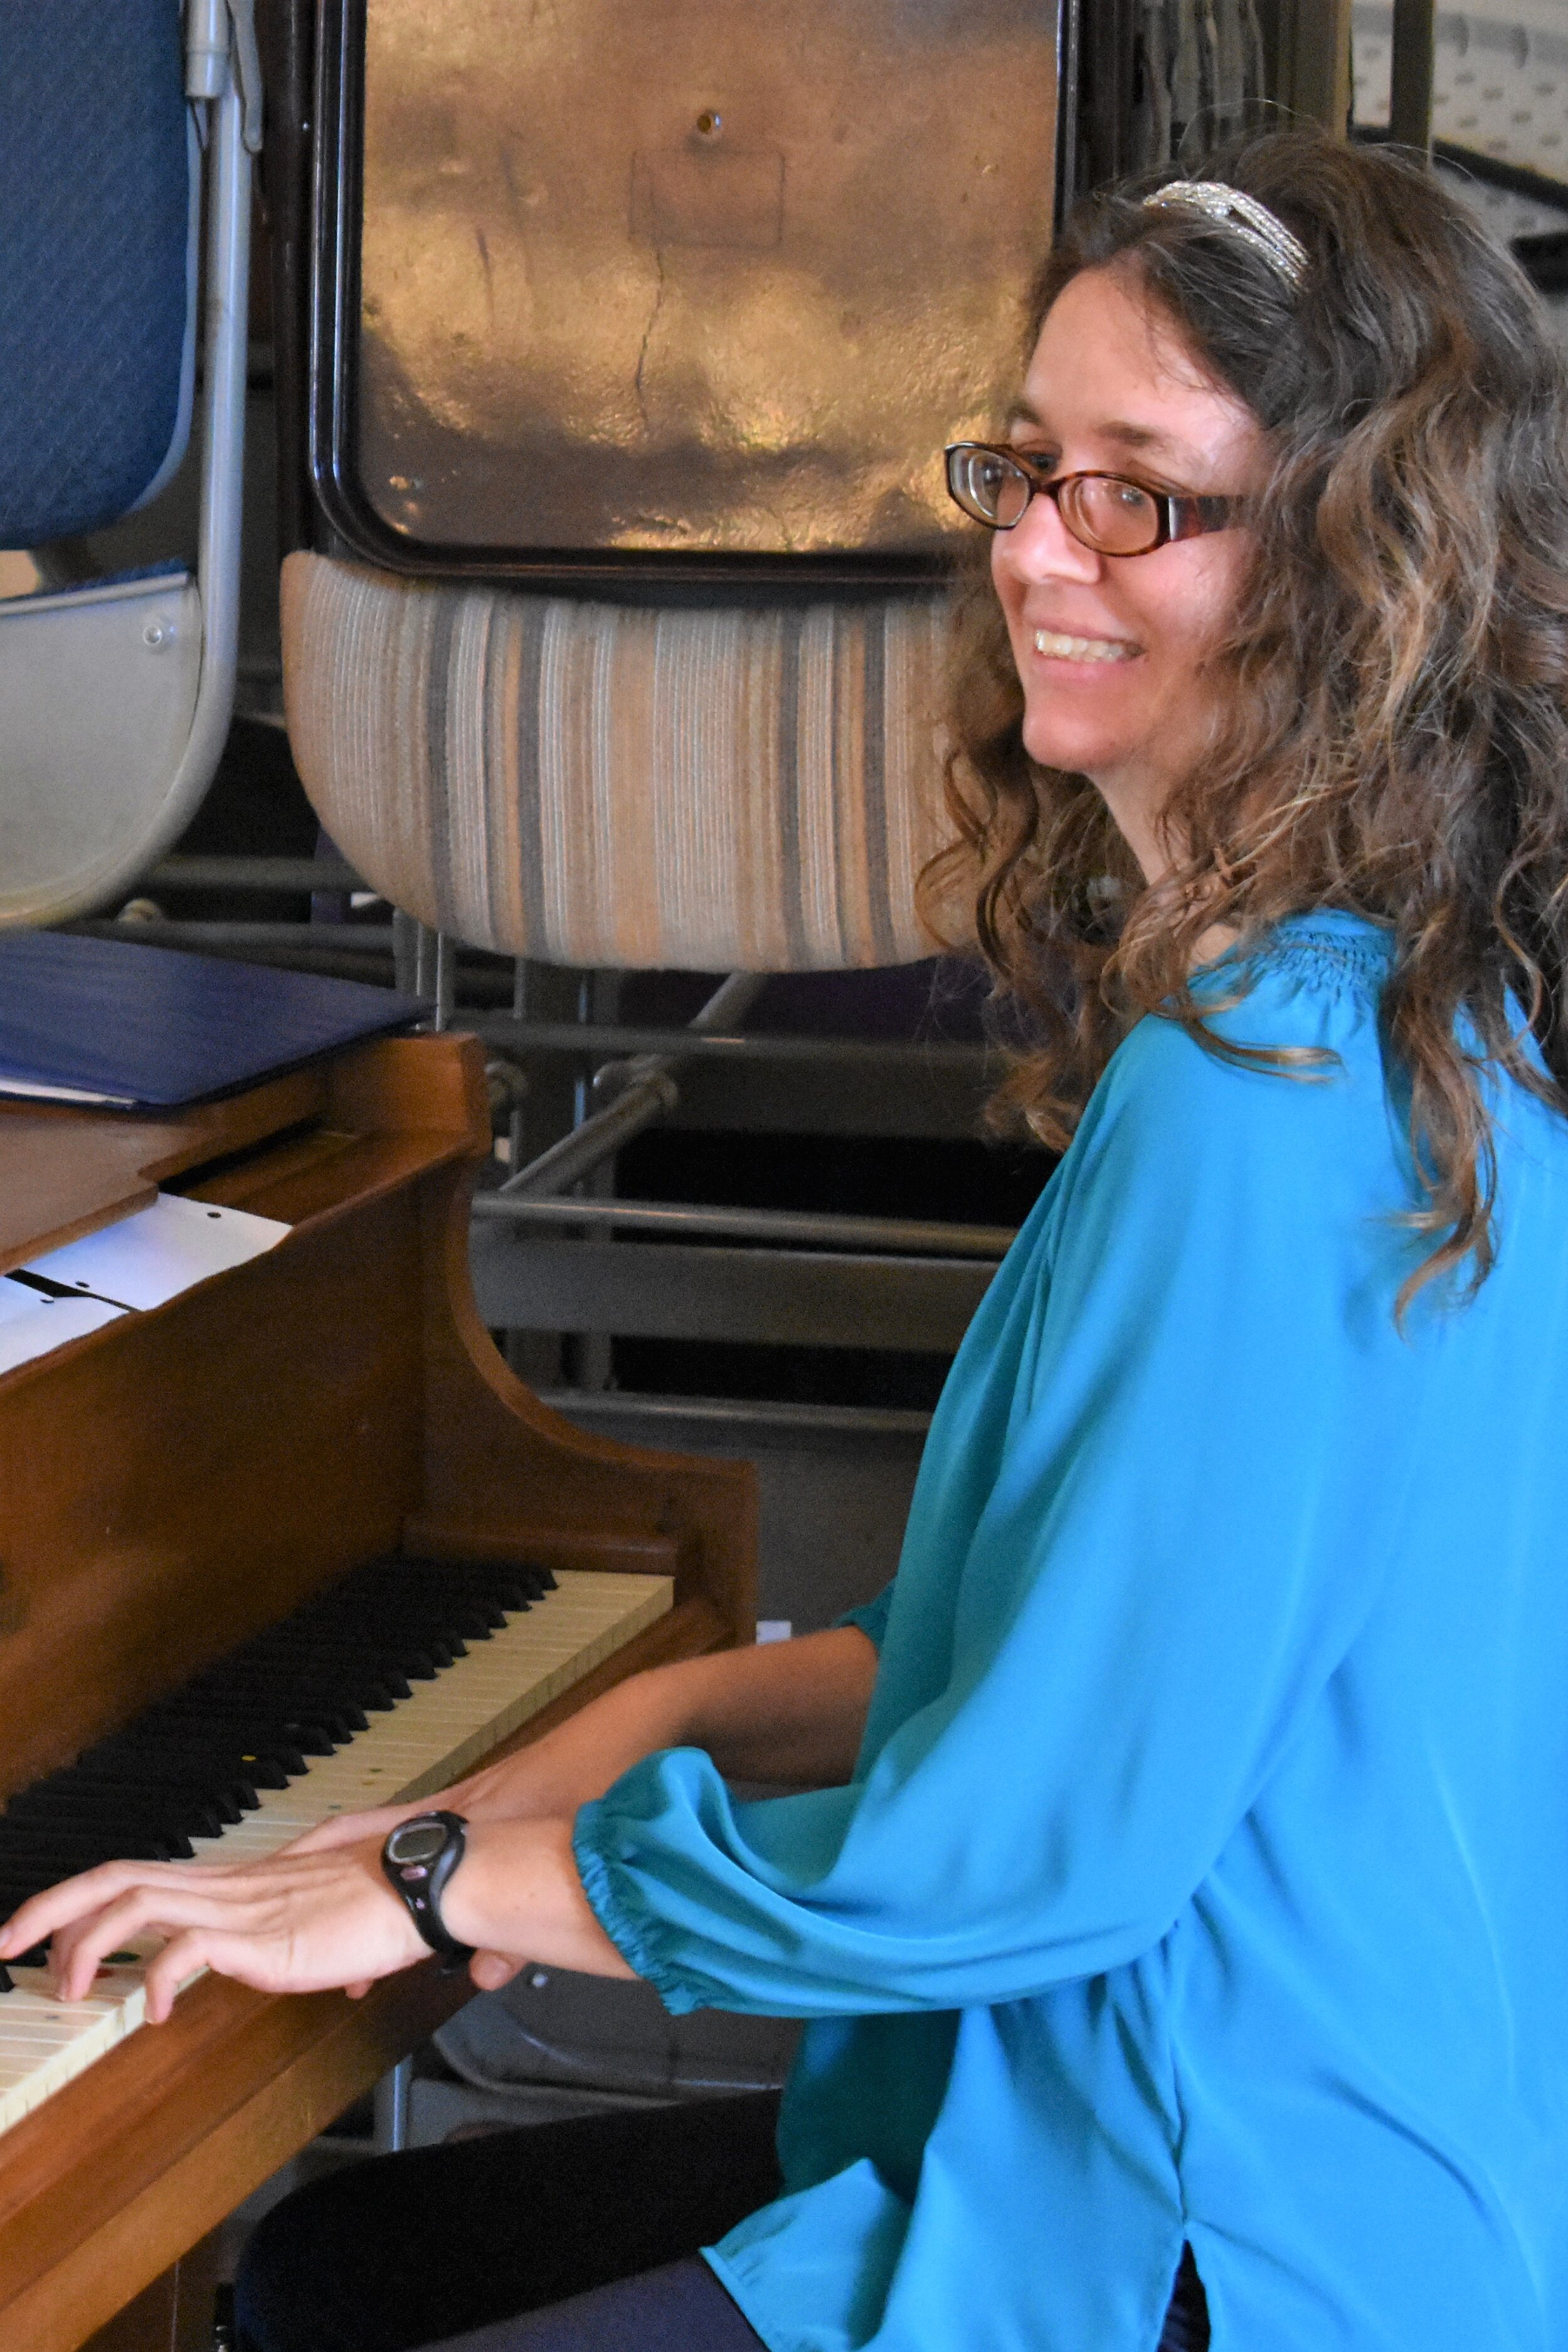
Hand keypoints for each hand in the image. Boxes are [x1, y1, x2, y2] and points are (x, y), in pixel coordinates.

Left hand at [0, 1839, 428, 2022]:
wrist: (428, 1886)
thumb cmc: (392, 1904)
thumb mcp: (339, 1929)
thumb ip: (328, 1946)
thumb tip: (343, 1977)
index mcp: (236, 1884)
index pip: (139, 1875)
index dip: (82, 1899)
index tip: (39, 1932)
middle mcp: (227, 1887)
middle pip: (115, 1877)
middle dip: (50, 1910)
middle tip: (6, 1945)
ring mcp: (240, 1908)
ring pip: (135, 1901)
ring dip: (85, 1943)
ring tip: (67, 1988)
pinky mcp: (260, 1938)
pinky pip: (186, 1951)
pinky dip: (156, 1979)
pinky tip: (155, 2011)